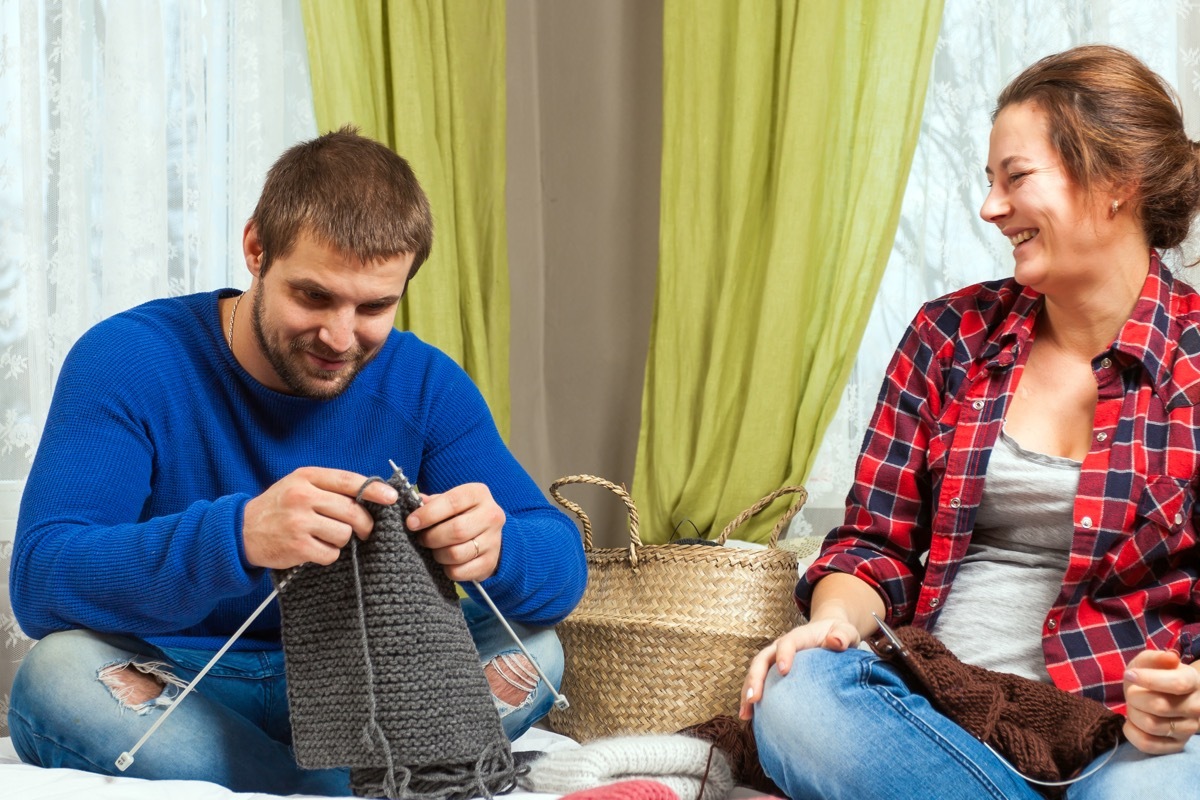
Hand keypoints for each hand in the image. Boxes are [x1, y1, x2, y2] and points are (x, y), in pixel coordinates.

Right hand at [242, 467, 397, 568]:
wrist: (241, 531)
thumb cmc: (279, 507)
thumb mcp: (299, 485)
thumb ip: (330, 487)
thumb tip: (372, 494)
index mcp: (306, 478)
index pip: (348, 481)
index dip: (374, 490)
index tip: (391, 498)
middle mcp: (302, 497)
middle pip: (352, 511)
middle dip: (365, 524)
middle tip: (365, 530)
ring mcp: (299, 522)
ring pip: (344, 534)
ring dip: (342, 540)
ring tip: (325, 536)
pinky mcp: (297, 546)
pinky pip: (331, 553)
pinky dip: (328, 554)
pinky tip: (314, 548)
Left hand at [405, 482, 504, 582]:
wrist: (486, 535)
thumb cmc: (460, 514)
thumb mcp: (449, 501)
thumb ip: (432, 502)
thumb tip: (416, 502)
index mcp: (479, 494)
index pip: (453, 502)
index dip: (428, 513)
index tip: (411, 523)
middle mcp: (492, 516)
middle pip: (457, 530)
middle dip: (431, 537)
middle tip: (421, 539)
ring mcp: (493, 541)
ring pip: (457, 554)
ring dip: (438, 554)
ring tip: (434, 550)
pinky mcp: (489, 563)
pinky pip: (459, 572)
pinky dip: (447, 569)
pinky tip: (446, 562)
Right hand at [738, 616, 862, 719]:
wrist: (830, 634)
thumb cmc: (839, 635)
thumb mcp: (846, 632)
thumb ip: (843, 636)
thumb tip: (835, 642)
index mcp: (799, 637)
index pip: (788, 643)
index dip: (784, 654)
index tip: (784, 671)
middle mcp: (781, 647)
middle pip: (763, 659)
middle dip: (756, 678)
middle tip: (754, 698)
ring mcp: (775, 660)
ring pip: (757, 673)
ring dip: (748, 691)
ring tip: (746, 714)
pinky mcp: (774, 673)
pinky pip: (760, 684)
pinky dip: (752, 699)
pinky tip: (750, 718)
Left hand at [1122, 649, 1199, 753]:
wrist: (1159, 696)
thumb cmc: (1152, 676)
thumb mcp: (1149, 662)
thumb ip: (1156, 657)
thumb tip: (1171, 658)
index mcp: (1193, 682)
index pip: (1176, 684)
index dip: (1148, 679)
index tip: (1130, 674)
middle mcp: (1197, 708)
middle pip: (1159, 706)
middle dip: (1135, 697)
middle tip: (1132, 693)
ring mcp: (1189, 729)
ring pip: (1151, 725)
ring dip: (1133, 714)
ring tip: (1135, 707)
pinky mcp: (1176, 746)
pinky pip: (1147, 744)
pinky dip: (1131, 732)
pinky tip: (1131, 722)